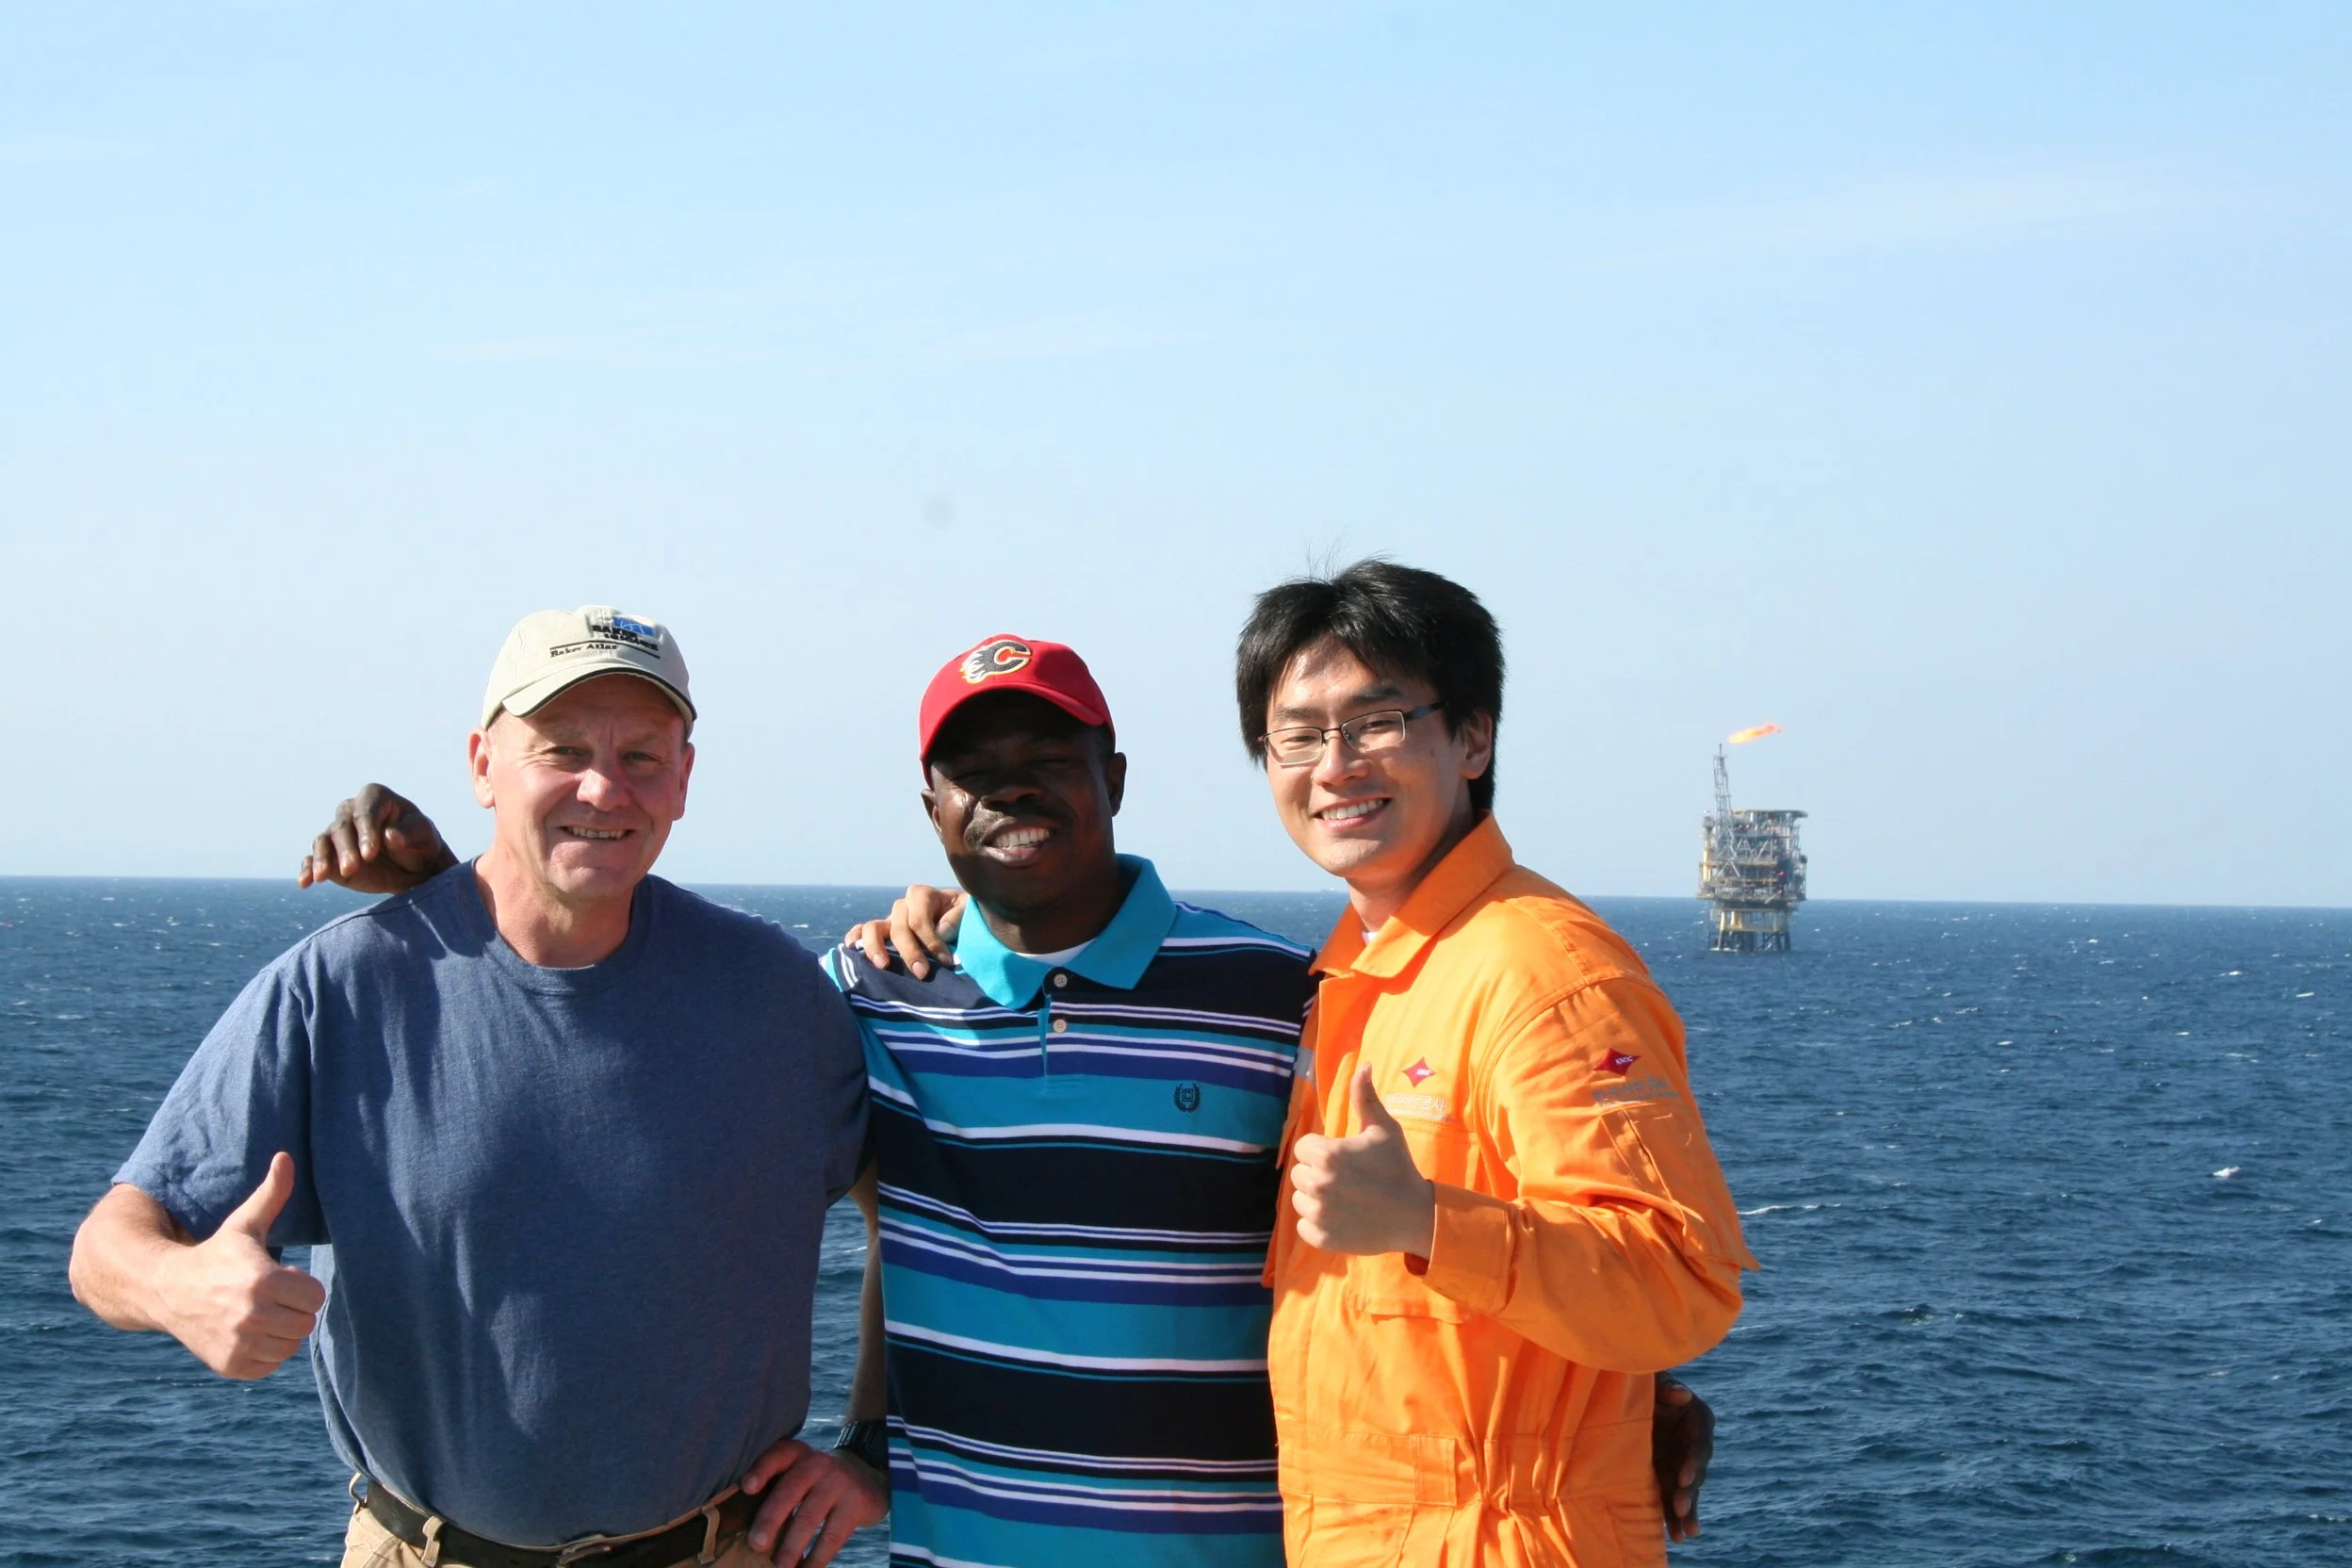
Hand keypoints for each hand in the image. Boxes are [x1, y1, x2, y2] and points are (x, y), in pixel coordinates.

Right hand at [154, 1152, 325, 1379]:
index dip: (301, 1286)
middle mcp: (250, 1317)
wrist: (166, 1290)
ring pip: (290, 1345)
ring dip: (280, 1331)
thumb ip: (272, 1194)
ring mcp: (239, 1345)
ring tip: (256, 1313)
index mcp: (262, 1281)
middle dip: (292, 1308)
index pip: (315, 1296)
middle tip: (267, 1296)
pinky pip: (271, 1364)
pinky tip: (244, 1332)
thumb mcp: (244, 1224)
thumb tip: (285, 1156)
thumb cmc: (215, 1254)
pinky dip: (264, 1352)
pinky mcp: (230, 1366)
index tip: (281, 1277)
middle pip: (306, 1322)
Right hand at [297, 783, 454, 892]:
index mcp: (376, 798)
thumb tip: (391, 835)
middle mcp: (352, 811)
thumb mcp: (424, 838)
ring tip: (321, 877)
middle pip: (342, 827)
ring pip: (323, 841)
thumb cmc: (421, 843)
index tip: (370, 854)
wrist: (414, 865)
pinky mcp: (330, 855)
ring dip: (322, 859)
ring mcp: (338, 833)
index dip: (366, 832)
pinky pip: (313, 858)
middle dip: (346, 849)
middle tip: (351, 869)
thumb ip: (409, 835)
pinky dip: (307, 869)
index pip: (365, 812)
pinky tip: (304, 882)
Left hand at [741, 1439, 888, 1564]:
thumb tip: (745, 1532)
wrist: (865, 1475)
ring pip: (809, 1518)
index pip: (777, 1455)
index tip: (747, 1487)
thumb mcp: (798, 1472)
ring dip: (791, 1548)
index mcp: (796, 1454)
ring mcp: (838, 1482)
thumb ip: (775, 1490)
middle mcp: (817, 1463)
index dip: (761, 1470)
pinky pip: (832, 1536)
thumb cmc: (815, 1482)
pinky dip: (817, 1559)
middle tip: (755, 1544)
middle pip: (789, 1491)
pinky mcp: (856, 1504)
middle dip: (770, 1519)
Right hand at [843, 885, 964, 978]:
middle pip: (899, 928)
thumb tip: (941, 931)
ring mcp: (890, 919)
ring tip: (883, 966)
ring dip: (875, 947)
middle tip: (922, 974)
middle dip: (910, 952)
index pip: (919, 919)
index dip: (931, 942)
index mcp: (922, 895)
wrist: (961, 916)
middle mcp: (902, 905)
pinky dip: (855, 937)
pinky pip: (862, 931)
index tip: (946, 962)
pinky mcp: (884, 931)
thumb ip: (957, 917)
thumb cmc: (965, 914)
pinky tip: (852, 949)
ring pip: (873, 928)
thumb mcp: (969, 909)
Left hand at [1289, 1067, 1436, 1256]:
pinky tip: (1342, 1217)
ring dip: (1316, 1199)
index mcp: (1327, 1154)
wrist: (1414, 1216)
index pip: (1304, 1148)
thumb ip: (1364, 1097)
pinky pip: (1303, 1226)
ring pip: (1299, 1200)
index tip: (1345, 1159)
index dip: (1322, 1151)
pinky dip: (1318, 1224)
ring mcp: (1318, 1213)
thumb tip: (1363, 1064)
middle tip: (1347, 1180)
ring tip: (1345, 1199)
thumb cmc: (1398, 1168)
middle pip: (1299, 1174)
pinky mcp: (1320, 1238)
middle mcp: (1318, 1183)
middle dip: (1318, 1174)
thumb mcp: (1383, 1128)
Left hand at [1653, 1373, 1714, 1541]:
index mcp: (1698, 1418)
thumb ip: (1667, 1387)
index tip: (1684, 1478)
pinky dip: (1674, 1517)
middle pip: (1696, 1471)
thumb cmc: (1642, 1380)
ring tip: (1683, 1533)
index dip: (1693, 1462)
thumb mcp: (1653, 1379)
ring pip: (1688, 1490)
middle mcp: (1694, 1443)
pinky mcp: (1669, 1475)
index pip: (1700, 1443)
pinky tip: (1676, 1536)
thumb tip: (1683, 1393)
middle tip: (1680, 1507)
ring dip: (1686, 1511)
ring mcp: (1682, 1461)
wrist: (1626, 1392)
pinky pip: (1673, 1498)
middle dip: (1688, 1491)